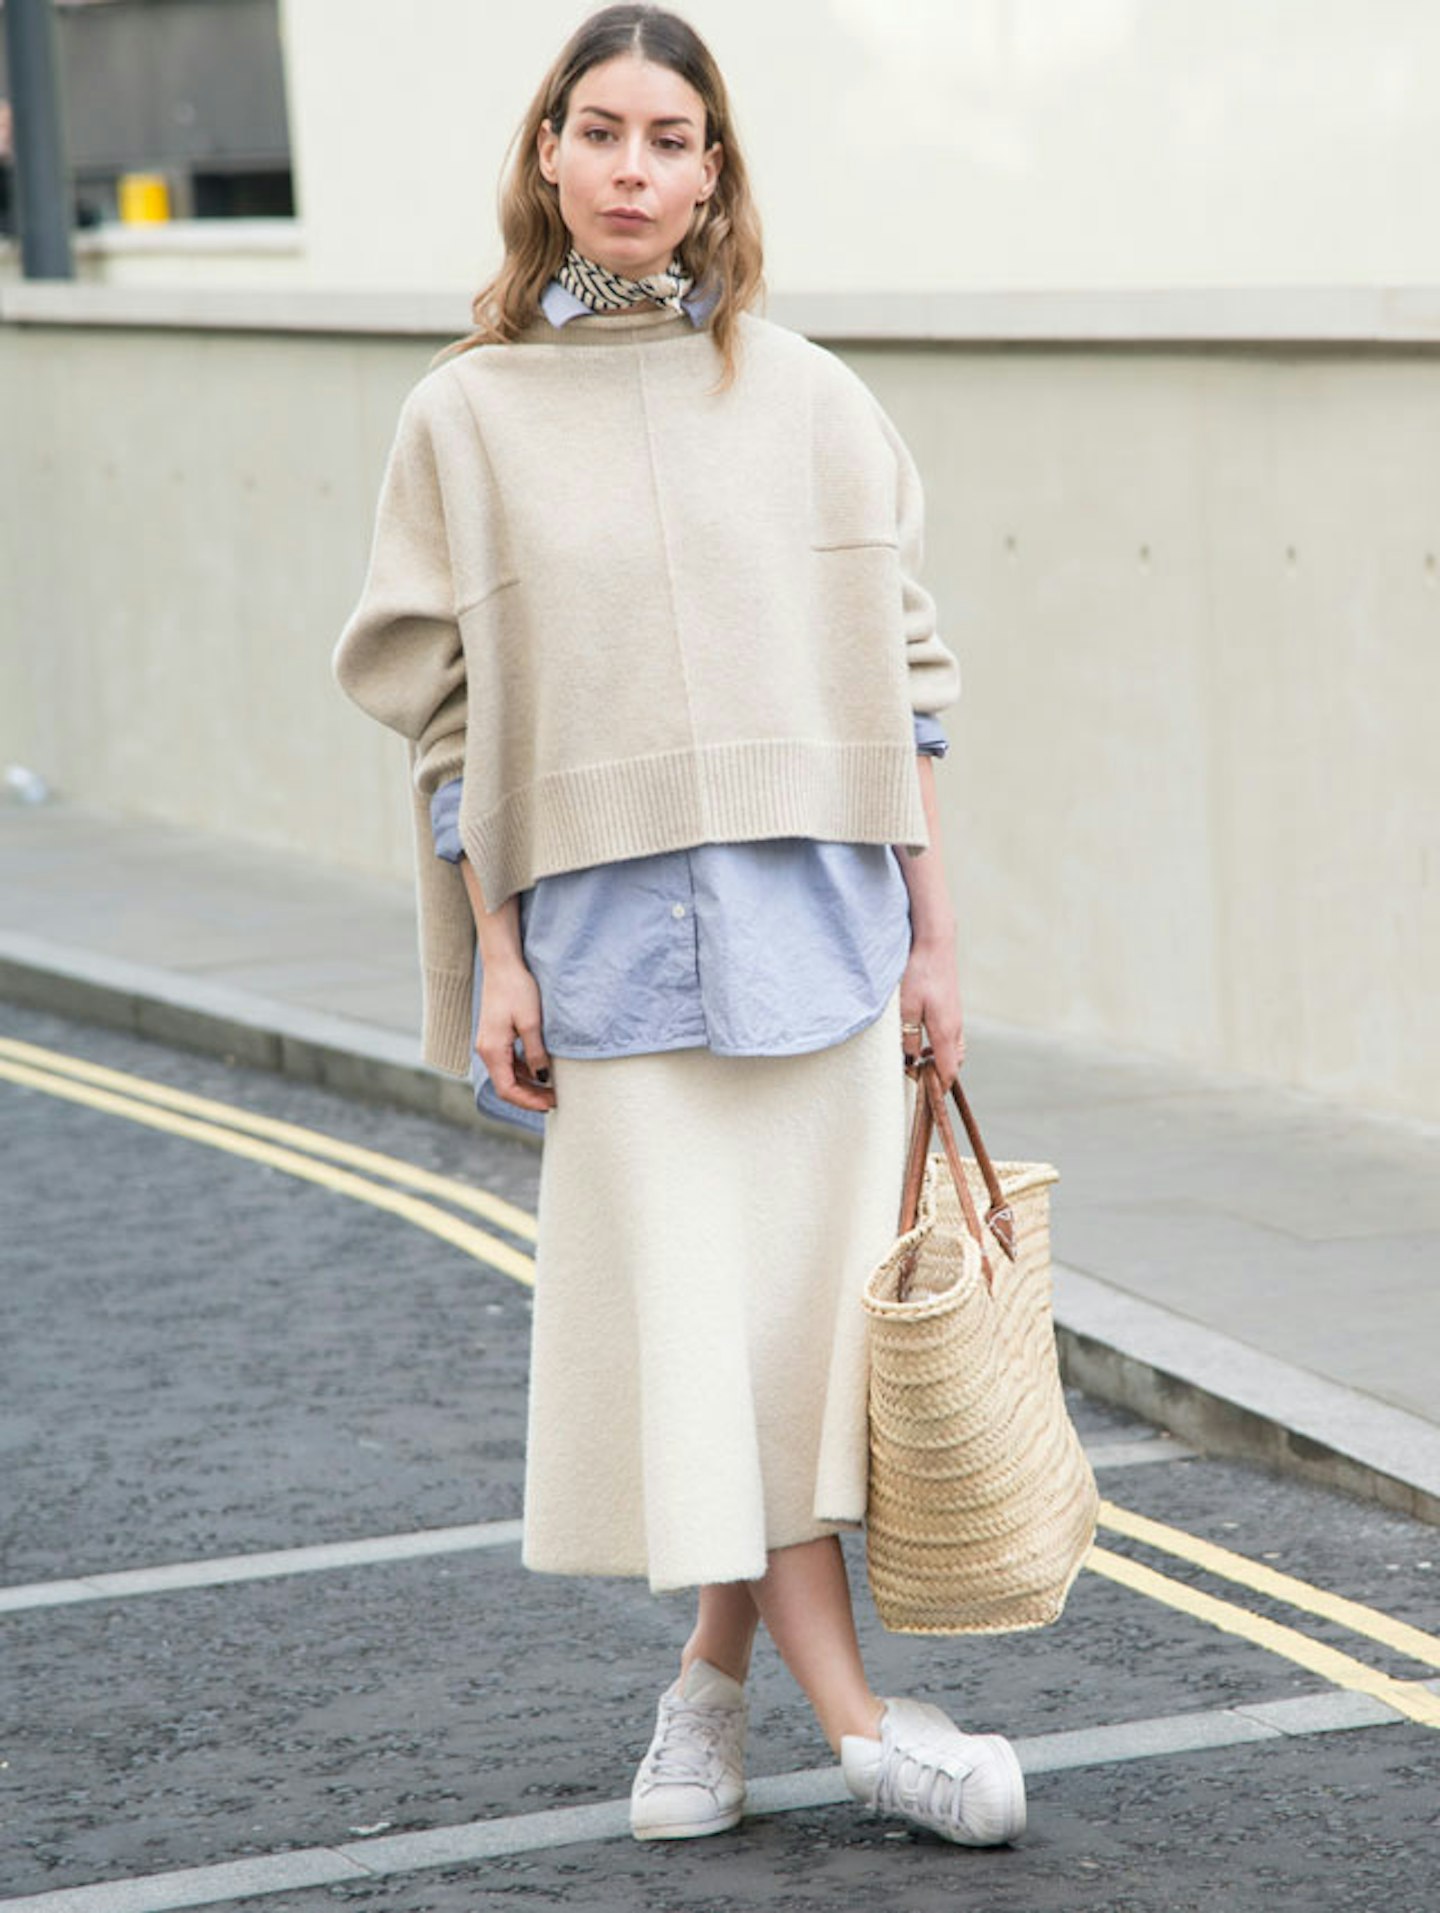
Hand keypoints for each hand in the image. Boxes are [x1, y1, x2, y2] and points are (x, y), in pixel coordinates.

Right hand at [476, 957, 555, 1112]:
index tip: (550, 1104)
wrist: (503, 964)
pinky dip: (524, 1071)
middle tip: (555, 1099)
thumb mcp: (531, 1023)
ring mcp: (490, 1044)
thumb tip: (542, 1078)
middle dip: (530, 1096)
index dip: (528, 1101)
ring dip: (528, 1085)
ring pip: (508, 1075)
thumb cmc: (516, 989)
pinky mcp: (496, 1036)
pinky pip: (508, 1062)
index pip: (507, 1089)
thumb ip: (536, 1053)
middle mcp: (486, 1051)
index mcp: (492, 1050)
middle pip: (506, 1085)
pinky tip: (541, 1069)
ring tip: (552, 1088)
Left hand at [899, 932, 965, 1087]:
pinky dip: (940, 1047)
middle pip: (954, 1063)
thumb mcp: (905, 1008)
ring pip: (953, 1050)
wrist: (935, 943)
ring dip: (939, 1061)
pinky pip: (950, 1037)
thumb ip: (907, 1037)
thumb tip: (908, 1061)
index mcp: (946, 1032)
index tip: (924, 1098)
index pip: (948, 1071)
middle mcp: (955, 1028)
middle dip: (939, 1076)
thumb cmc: (918, 973)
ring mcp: (956, 1017)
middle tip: (918, 1082)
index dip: (939, 1088)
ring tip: (917, 1064)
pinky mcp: (951, 1008)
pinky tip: (922, 1042)